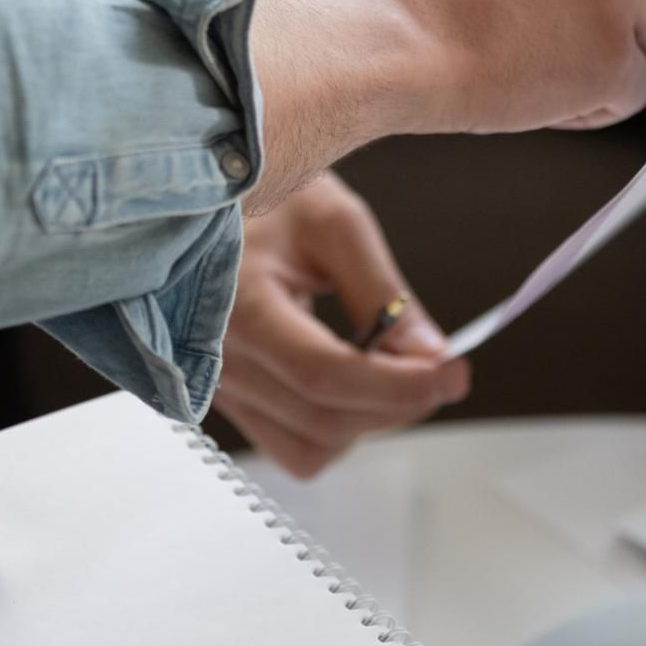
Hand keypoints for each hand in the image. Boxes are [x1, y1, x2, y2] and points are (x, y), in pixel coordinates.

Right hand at [213, 176, 466, 477]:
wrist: (194, 197)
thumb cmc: (261, 196)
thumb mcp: (333, 222)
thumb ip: (382, 291)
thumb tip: (431, 355)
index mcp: (237, 304)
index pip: (324, 374)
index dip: (396, 385)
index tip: (451, 371)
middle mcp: (215, 359)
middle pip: (324, 420)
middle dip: (398, 402)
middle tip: (444, 367)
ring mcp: (215, 387)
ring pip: (308, 449)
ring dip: (367, 420)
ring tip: (393, 369)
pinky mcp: (225, 399)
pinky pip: (288, 444)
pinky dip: (334, 426)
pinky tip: (352, 379)